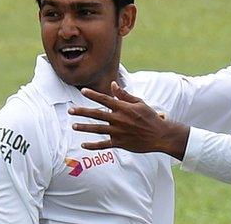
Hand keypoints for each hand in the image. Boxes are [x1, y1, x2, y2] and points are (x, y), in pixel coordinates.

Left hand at [68, 82, 189, 159]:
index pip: (105, 100)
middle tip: (70, 110)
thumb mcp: (139, 103)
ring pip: (97, 129)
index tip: (83, 91)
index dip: (93, 95)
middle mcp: (119, 119)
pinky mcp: (120, 143)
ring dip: (84, 128)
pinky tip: (84, 145)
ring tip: (74, 126)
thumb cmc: (150, 117)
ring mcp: (119, 132)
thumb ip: (124, 95)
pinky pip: (104, 145)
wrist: (160, 135)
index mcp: (124, 108)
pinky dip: (93, 146)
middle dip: (82, 112)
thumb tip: (113, 85)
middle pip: (97, 114)